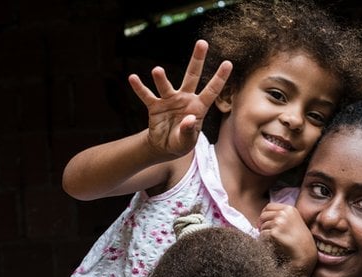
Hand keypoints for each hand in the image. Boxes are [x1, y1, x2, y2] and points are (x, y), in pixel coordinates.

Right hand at [129, 39, 232, 158]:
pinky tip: (133, 78)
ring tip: (157, 70)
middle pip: (192, 76)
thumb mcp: (187, 142)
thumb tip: (188, 119)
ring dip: (161, 79)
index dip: (220, 78)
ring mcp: (169, 100)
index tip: (228, 63)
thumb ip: (189, 131)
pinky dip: (140, 88)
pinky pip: (147, 96)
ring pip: (166, 86)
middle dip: (197, 60)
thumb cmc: (181, 143)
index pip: (211, 90)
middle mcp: (185, 99)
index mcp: (198, 107)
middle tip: (202, 43)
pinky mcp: (155, 106)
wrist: (164, 147)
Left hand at [259, 203, 316, 276]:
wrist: (304, 252)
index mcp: (289, 209)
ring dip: (263, 233)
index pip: (269, 206)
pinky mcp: (274, 232)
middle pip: (263, 215)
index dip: (264, 214)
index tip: (263, 221)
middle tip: (261, 231)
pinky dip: (264, 240)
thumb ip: (283, 216)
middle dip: (261, 223)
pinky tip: (272, 243)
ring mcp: (279, 222)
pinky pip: (262, 235)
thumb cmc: (300, 239)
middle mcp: (284, 213)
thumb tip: (264, 215)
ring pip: (262, 225)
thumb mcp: (294, 221)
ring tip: (271, 239)